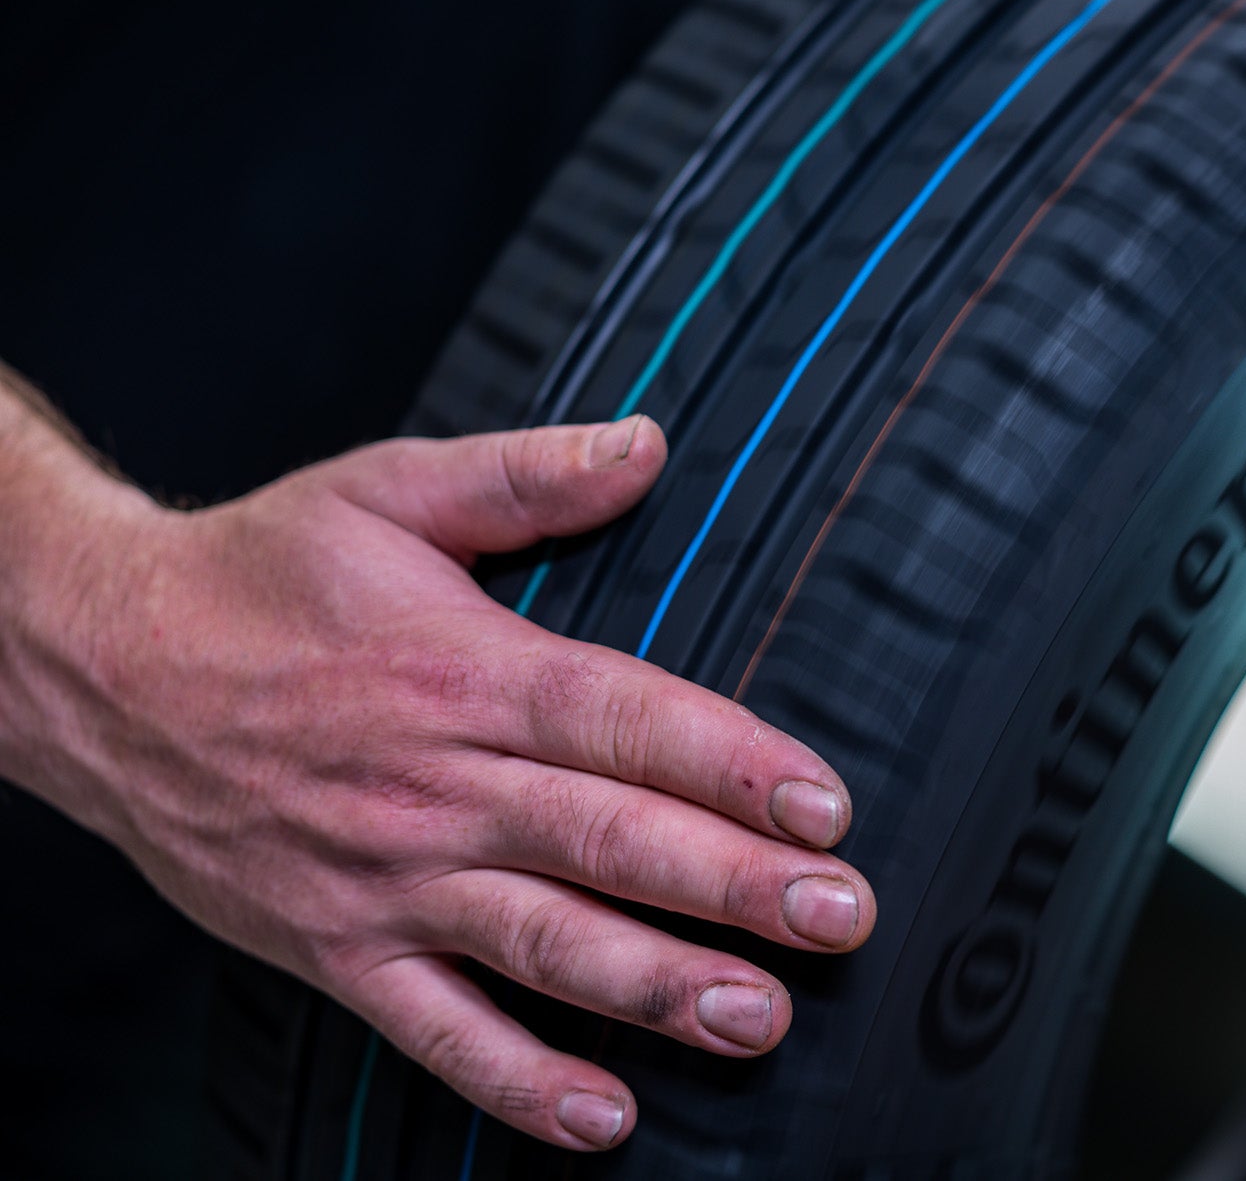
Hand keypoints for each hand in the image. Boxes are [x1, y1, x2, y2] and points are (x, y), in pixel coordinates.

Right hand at [0, 407, 874, 1151]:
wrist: (93, 666)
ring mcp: (386, 878)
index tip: (825, 807)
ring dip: (658, 987)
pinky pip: (435, 1034)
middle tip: (840, 918)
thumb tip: (648, 443)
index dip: (732, 764)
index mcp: (467, 672)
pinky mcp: (336, 948)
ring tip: (760, 1018)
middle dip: (735, 885)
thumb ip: (525, 475)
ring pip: (543, 943)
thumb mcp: (387, 492)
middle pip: (608, 839)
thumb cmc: (256, 575)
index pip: (624, 720)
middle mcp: (436, 784)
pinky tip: (605, 1117)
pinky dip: (518, 1082)